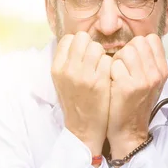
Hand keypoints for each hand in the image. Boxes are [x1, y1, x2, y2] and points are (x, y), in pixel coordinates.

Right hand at [51, 31, 112, 155]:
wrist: (84, 129)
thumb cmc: (76, 104)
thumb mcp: (62, 81)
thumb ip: (67, 62)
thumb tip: (77, 42)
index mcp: (56, 68)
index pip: (68, 39)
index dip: (79, 44)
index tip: (84, 55)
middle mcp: (68, 69)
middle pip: (83, 38)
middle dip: (91, 46)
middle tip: (95, 60)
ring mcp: (83, 75)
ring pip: (97, 47)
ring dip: (102, 55)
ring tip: (102, 68)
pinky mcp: (99, 81)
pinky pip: (108, 60)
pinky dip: (111, 66)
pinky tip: (109, 77)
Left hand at [107, 34, 167, 158]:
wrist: (129, 131)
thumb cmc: (136, 105)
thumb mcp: (151, 83)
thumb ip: (149, 62)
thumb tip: (139, 42)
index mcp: (163, 71)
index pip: (152, 40)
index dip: (138, 46)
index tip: (133, 59)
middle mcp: (156, 74)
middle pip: (138, 42)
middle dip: (127, 51)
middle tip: (123, 68)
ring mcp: (143, 80)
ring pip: (125, 50)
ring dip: (117, 60)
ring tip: (117, 75)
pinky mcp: (127, 86)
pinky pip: (114, 64)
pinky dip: (109, 71)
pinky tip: (111, 84)